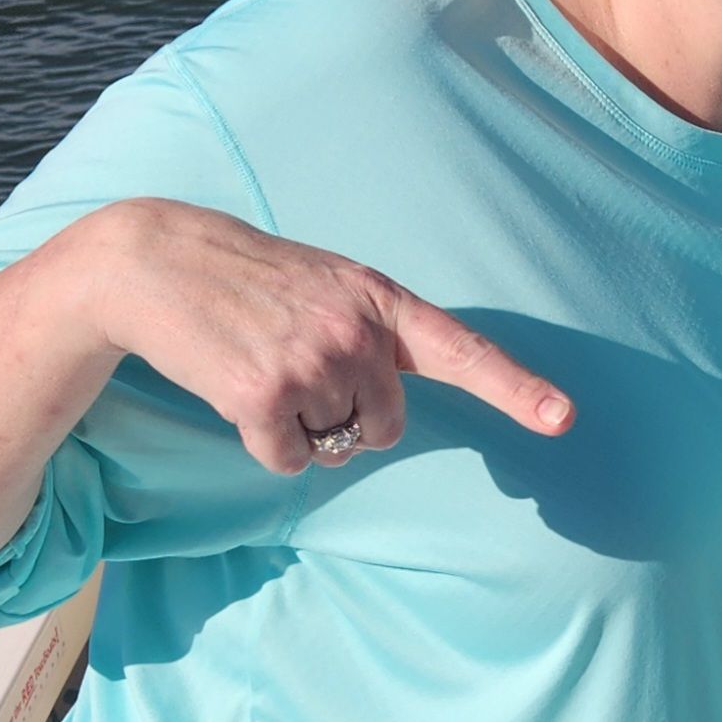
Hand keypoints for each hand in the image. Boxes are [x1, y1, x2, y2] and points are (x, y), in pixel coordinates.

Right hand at [77, 199, 571, 475]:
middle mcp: (357, 331)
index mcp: (382, 300)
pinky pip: (290, 460)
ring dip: (299, 427)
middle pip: (386, 427)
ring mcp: (312, 362)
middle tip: (297, 370)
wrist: (159, 261)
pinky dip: (265, 445)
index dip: (517, 388)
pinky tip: (237, 391)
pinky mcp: (263, 395)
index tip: (562, 418)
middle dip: (347, 419)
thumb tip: (386, 416)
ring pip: (334, 446)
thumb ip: (374, 334)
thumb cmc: (253, 280)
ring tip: (262, 368)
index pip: (463, 348)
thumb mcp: (329, 285)